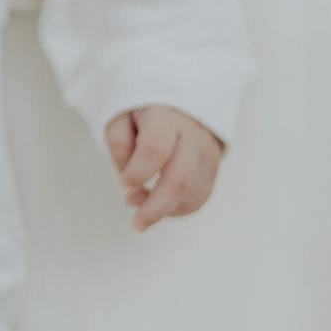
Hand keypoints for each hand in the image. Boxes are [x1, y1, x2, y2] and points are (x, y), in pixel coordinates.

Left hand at [102, 104, 223, 232]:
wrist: (178, 106)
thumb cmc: (142, 116)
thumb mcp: (120, 118)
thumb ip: (118, 144)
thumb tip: (129, 179)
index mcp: (164, 117)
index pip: (156, 147)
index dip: (137, 171)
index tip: (123, 183)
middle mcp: (192, 135)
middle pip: (181, 178)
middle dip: (156, 208)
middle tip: (136, 224)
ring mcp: (207, 154)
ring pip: (193, 193)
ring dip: (163, 209)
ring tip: (137, 201)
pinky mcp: (212, 170)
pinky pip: (198, 199)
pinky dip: (175, 209)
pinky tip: (155, 203)